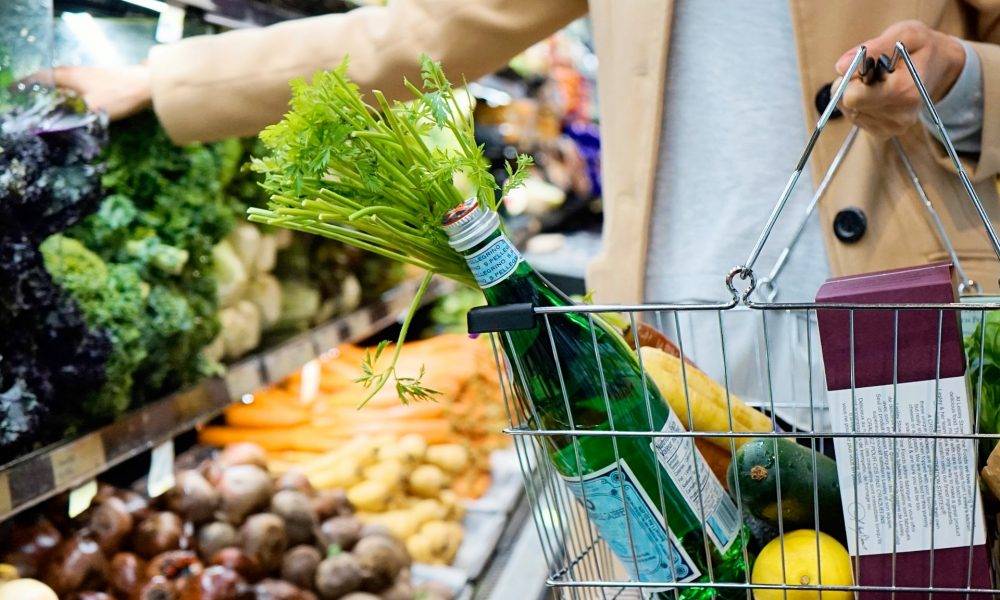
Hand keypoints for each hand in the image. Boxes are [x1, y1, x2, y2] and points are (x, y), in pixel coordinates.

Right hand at [41, 64, 151, 120]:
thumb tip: (55, 125)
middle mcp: (80, 72)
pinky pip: (81, 85)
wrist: (148, 84)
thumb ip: (73, 117)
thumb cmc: (119, 95)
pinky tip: (78, 102)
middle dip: (43, 87)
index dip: (30, 83)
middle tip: (34, 96)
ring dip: (59, 89)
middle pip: (55, 77)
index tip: (19, 89)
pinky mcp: (105, 80)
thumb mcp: (92, 109)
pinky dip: (74, 92)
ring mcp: (93, 74)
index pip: (44, 77)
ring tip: (53, 101)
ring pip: (69, 81)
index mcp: (72, 75)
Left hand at [833, 20, 965, 136]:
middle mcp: (900, 115)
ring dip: (856, 93)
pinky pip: (854, 118)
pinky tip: (877, 94)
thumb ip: (874, 47)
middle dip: (852, 85)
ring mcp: (893, 127)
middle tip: (873, 72)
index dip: (852, 78)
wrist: (940, 66)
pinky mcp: (884, 133)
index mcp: (905, 91)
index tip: (868, 65)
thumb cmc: (920, 47)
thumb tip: (840, 66)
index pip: (853, 97)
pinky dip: (859, 104)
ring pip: (848, 111)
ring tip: (878, 81)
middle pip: (847, 104)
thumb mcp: (904, 34)